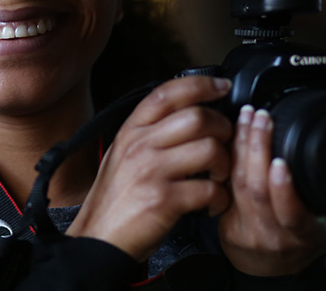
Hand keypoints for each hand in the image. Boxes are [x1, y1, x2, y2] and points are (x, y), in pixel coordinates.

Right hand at [67, 76, 232, 261]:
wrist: (99, 240)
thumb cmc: (115, 200)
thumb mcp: (122, 153)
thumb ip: (149, 131)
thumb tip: (186, 111)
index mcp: (131, 130)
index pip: (168, 93)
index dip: (201, 85)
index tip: (222, 87)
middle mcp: (139, 145)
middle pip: (197, 117)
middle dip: (223, 128)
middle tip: (226, 143)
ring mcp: (151, 171)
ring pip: (209, 149)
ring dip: (225, 164)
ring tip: (219, 177)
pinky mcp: (163, 200)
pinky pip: (209, 188)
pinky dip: (221, 197)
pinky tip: (214, 203)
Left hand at [218, 105, 325, 275]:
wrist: (268, 269)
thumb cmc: (303, 242)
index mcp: (302, 235)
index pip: (291, 215)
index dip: (284, 189)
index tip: (281, 162)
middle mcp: (271, 233)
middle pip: (257, 189)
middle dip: (258, 148)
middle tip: (262, 118)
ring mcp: (245, 226)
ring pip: (238, 182)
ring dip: (242, 144)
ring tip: (249, 116)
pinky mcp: (224, 217)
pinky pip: (225, 182)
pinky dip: (228, 153)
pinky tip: (233, 131)